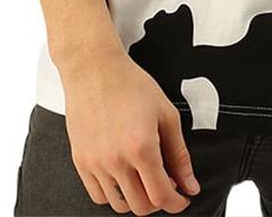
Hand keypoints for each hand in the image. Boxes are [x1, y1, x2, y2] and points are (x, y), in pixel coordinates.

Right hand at [60, 46, 199, 214]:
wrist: (94, 69)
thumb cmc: (132, 85)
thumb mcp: (166, 114)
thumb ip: (179, 155)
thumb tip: (190, 186)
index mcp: (141, 147)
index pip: (161, 196)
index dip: (176, 203)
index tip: (182, 198)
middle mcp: (116, 160)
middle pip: (141, 206)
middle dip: (158, 201)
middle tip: (165, 183)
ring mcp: (95, 163)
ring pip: (119, 205)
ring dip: (136, 199)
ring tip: (144, 177)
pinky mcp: (80, 161)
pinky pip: (98, 196)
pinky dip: (114, 194)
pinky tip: (124, 175)